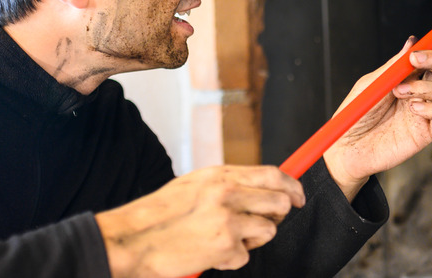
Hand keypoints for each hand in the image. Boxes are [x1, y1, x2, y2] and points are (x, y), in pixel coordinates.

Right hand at [95, 165, 304, 277]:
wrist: (132, 240)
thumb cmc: (161, 213)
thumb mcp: (195, 184)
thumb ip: (228, 183)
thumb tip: (262, 185)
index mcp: (221, 176)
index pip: (273, 174)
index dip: (292, 185)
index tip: (298, 196)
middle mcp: (227, 194)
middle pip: (280, 202)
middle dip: (278, 215)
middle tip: (264, 221)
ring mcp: (228, 220)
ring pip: (268, 230)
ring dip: (254, 238)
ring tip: (228, 238)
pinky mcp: (225, 246)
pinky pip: (246, 255)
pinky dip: (232, 258)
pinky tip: (211, 252)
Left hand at [323, 24, 431, 200]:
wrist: (348, 146)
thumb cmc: (356, 113)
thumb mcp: (372, 83)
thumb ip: (394, 65)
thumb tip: (413, 41)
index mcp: (408, 75)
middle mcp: (421, 90)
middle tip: (415, 60)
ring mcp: (426, 111)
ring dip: (425, 87)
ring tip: (399, 93)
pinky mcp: (428, 131)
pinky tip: (414, 108)